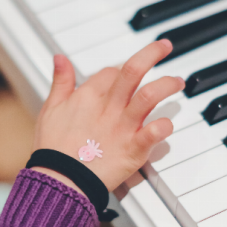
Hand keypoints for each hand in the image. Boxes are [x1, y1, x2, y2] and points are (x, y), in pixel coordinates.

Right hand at [32, 40, 184, 192]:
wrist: (58, 181)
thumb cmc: (53, 149)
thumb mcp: (50, 109)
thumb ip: (60, 82)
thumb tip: (60, 58)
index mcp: (88, 96)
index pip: (112, 72)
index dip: (121, 71)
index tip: (128, 77)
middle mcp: (108, 107)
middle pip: (133, 71)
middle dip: (152, 53)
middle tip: (165, 46)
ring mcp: (122, 127)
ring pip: (149, 96)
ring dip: (166, 85)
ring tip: (177, 82)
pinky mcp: (132, 149)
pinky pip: (153, 133)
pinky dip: (163, 127)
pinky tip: (167, 124)